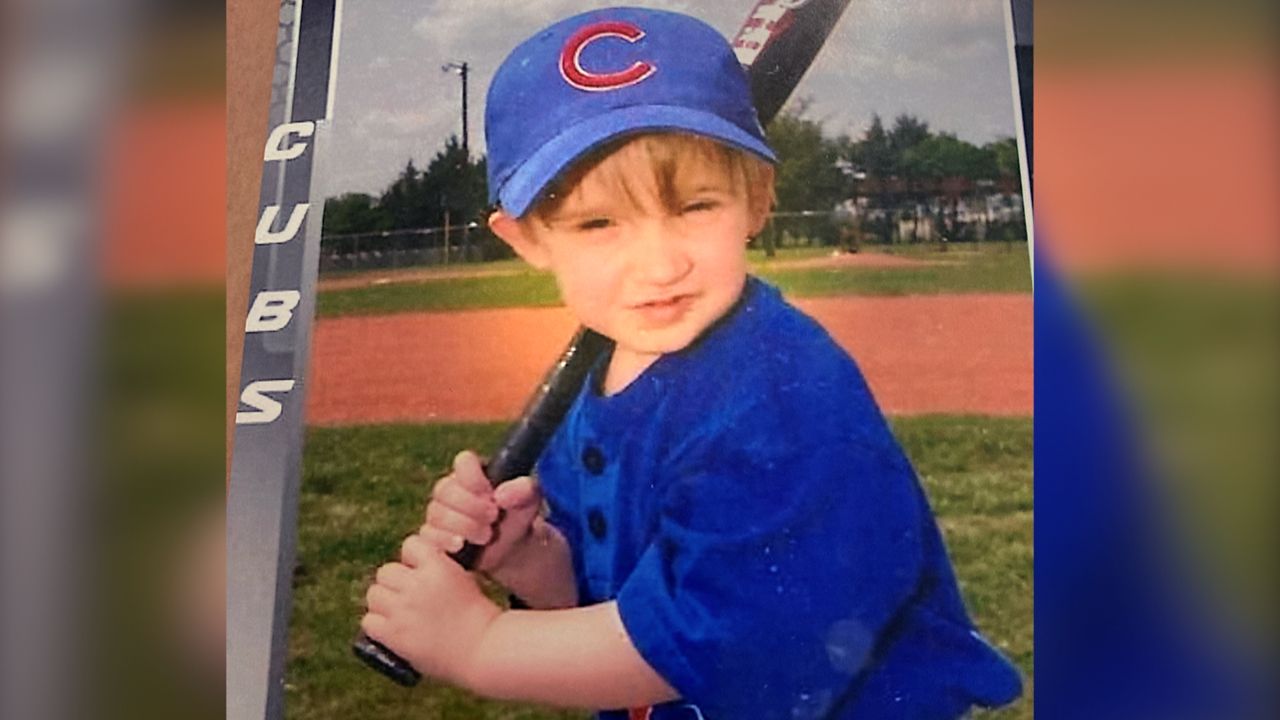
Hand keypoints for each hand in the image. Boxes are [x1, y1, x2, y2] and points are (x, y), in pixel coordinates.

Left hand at [361, 534, 500, 684]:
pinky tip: (390, 630)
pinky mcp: (393, 634)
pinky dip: (377, 625)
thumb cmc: (479, 618)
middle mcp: (416, 584)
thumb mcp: (465, 580)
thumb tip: (416, 569)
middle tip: (407, 597)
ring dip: (383, 602)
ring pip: (374, 594)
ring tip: (397, 613)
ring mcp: (402, 609)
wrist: (482, 649)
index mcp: (437, 567)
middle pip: (386, 571)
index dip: (412, 559)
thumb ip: (440, 571)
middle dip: (395, 582)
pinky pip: (369, 621)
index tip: (419, 571)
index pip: (410, 545)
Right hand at [421, 450, 544, 574]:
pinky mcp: (433, 536)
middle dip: (471, 506)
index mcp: (474, 471)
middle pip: (445, 489)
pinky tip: (462, 546)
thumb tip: (501, 495)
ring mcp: (439, 512)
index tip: (490, 494)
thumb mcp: (530, 501)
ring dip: (463, 526)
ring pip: (436, 513)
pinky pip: (428, 535)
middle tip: (493, 517)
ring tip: (486, 536)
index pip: (463, 461)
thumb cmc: (518, 517)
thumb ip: (524, 490)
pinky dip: (445, 541)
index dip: (474, 478)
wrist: (512, 549)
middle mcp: (452, 488)